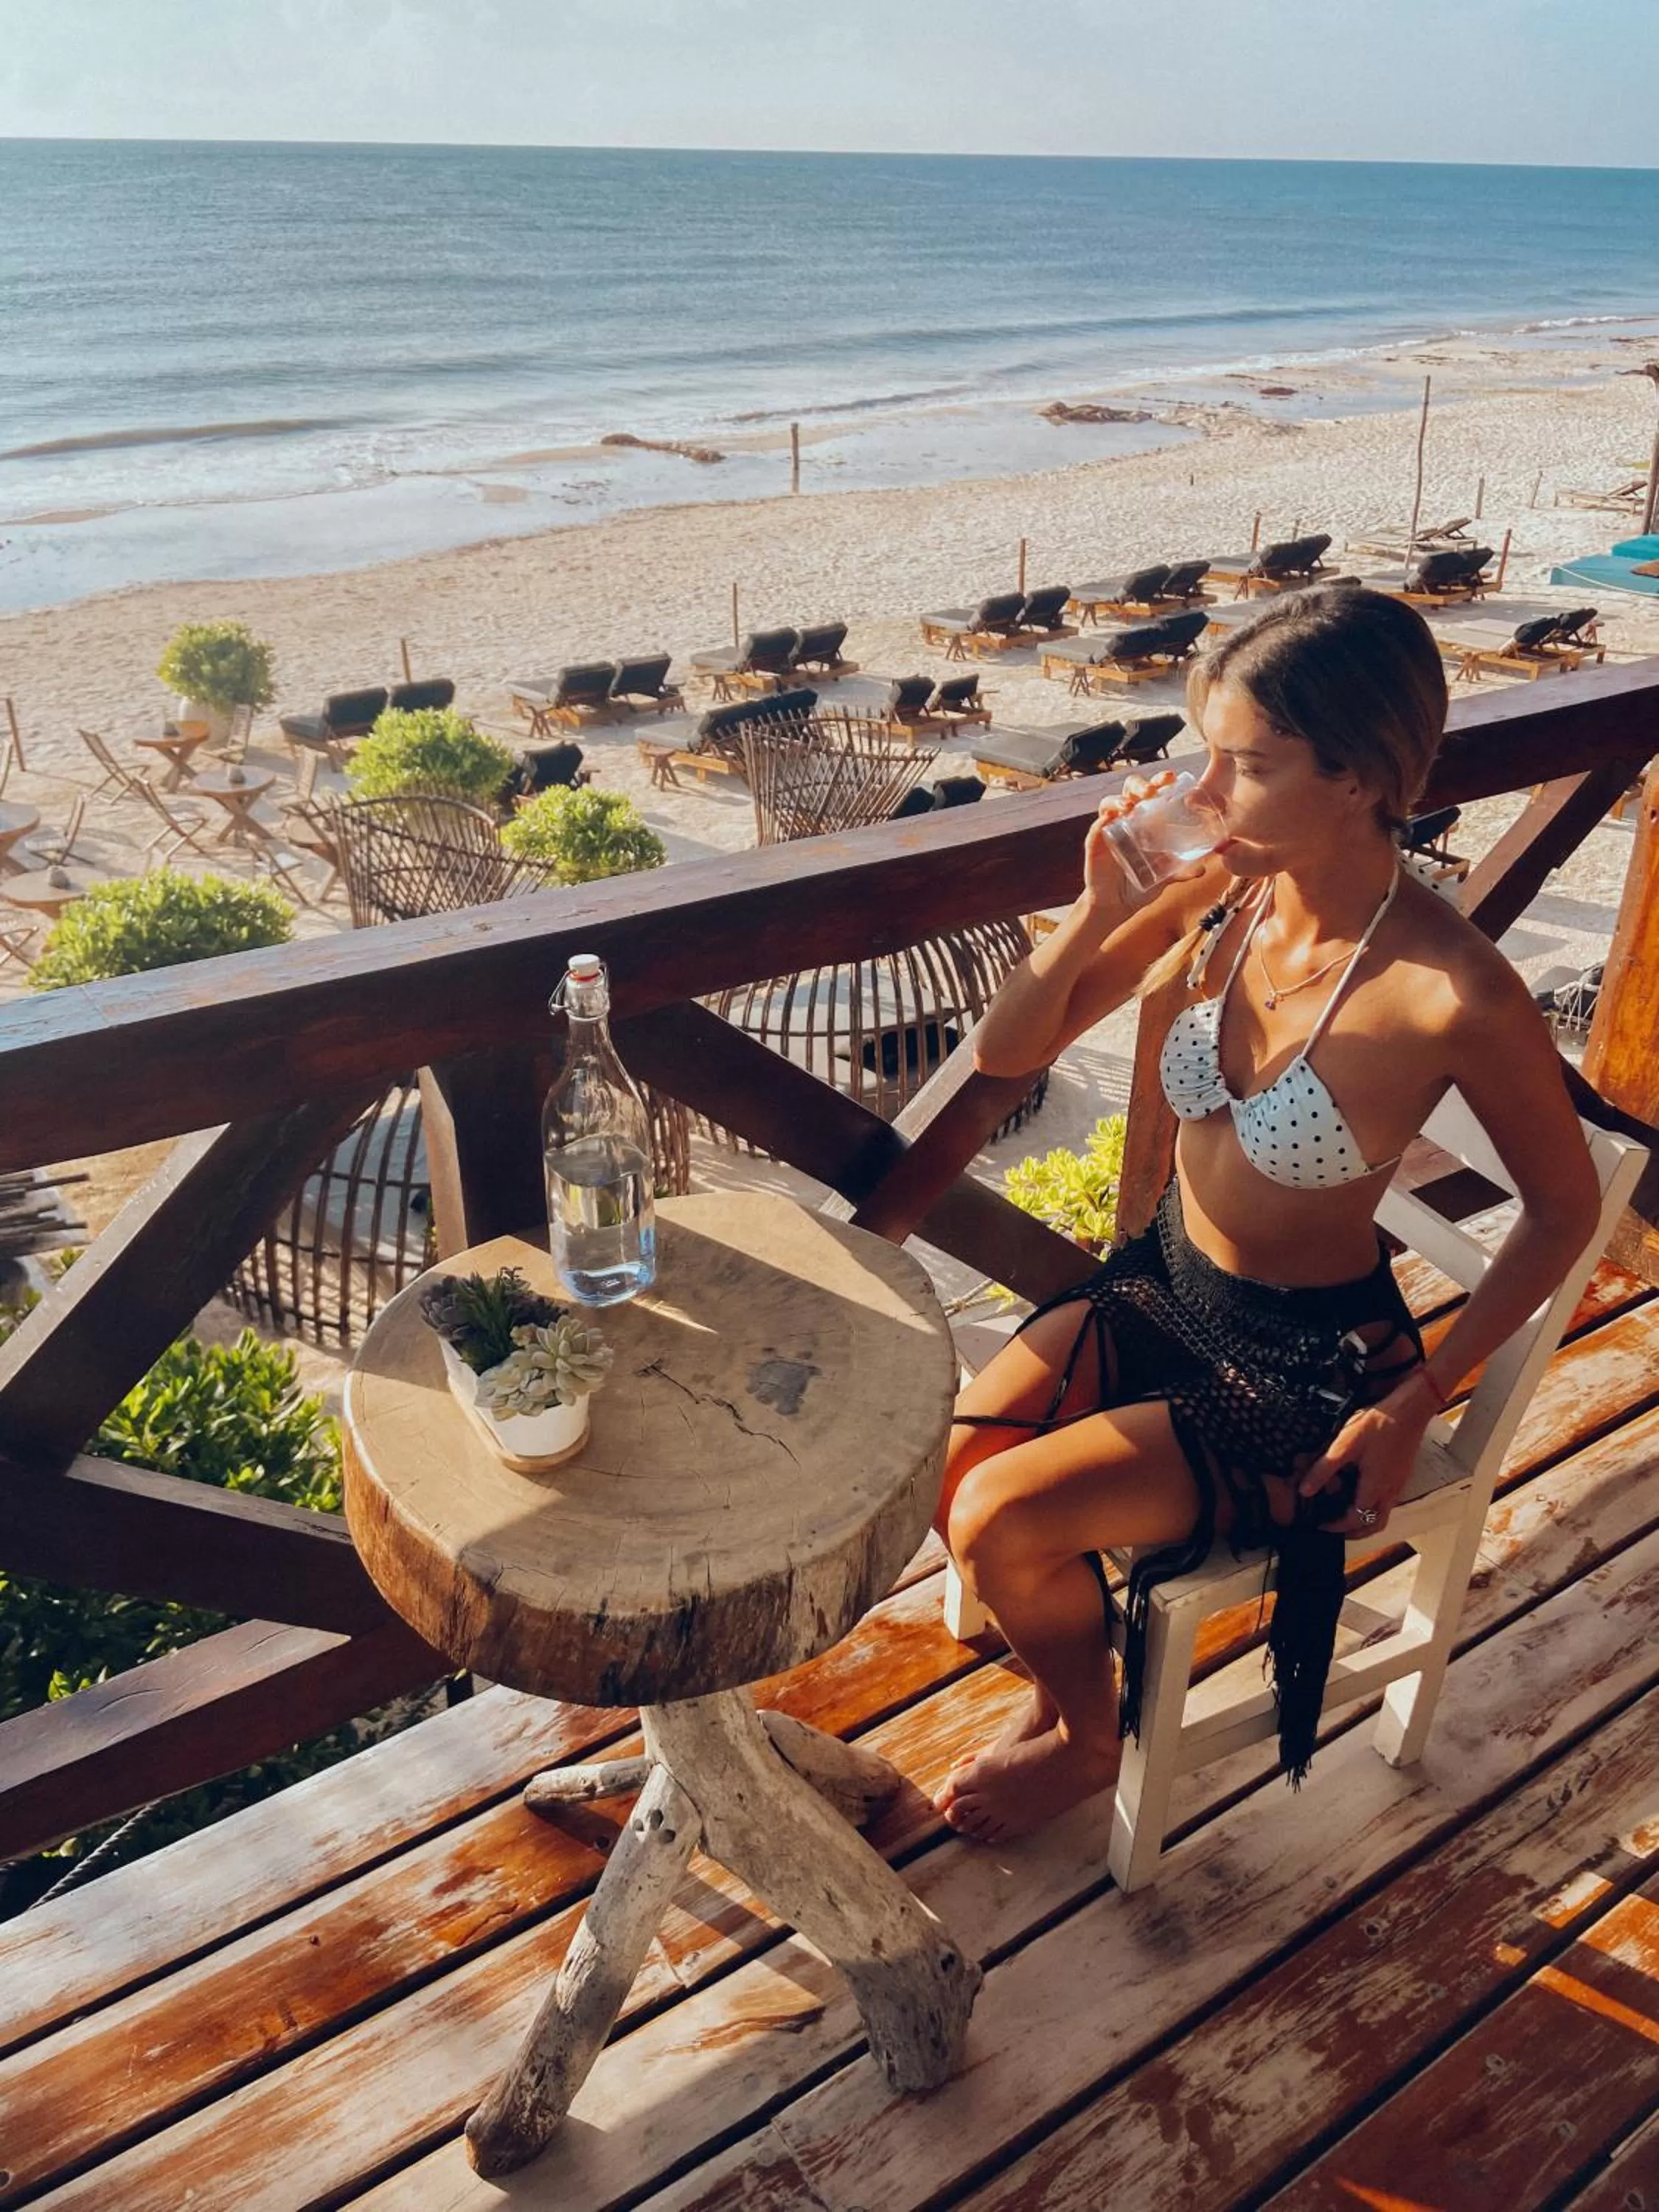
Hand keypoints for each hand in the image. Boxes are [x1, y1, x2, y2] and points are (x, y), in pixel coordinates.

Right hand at [1082, 770, 1182, 908]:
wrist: (1117, 904)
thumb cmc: (1140, 884)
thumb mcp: (1165, 877)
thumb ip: (1181, 871)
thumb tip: (1202, 869)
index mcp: (1146, 820)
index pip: (1151, 792)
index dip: (1159, 781)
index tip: (1171, 778)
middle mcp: (1127, 819)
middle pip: (1130, 790)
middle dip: (1140, 785)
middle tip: (1150, 791)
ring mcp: (1109, 829)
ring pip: (1110, 803)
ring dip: (1119, 800)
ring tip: (1129, 806)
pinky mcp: (1095, 842)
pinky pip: (1097, 826)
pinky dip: (1103, 820)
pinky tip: (1109, 819)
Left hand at [1295, 1391, 1431, 1538]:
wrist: (1409, 1410)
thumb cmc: (1378, 1424)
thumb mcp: (1344, 1445)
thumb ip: (1324, 1469)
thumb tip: (1305, 1491)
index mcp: (1375, 1488)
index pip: (1355, 1520)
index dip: (1336, 1526)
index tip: (1320, 1524)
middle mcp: (1390, 1491)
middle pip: (1374, 1525)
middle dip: (1354, 1532)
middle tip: (1335, 1528)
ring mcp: (1398, 1484)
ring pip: (1383, 1514)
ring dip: (1365, 1519)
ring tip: (1345, 1512)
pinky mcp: (1401, 1475)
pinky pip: (1387, 1501)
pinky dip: (1372, 1505)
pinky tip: (1360, 1491)